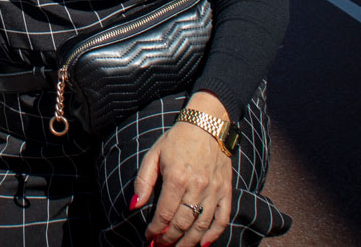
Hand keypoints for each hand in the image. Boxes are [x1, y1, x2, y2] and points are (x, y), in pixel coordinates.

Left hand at [132, 92, 232, 246]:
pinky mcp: (226, 191)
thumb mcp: (154, 155)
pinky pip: (222, 218)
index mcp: (177, 178)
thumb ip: (143, 181)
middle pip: (182, 223)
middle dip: (169, 240)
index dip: (155, 230)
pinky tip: (204, 244)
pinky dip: (214, 234)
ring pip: (202, 226)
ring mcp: (214, 190)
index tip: (148, 238)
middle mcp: (197, 187)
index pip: (165, 214)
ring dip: (188, 242)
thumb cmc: (177, 139)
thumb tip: (134, 205)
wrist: (207, 125)